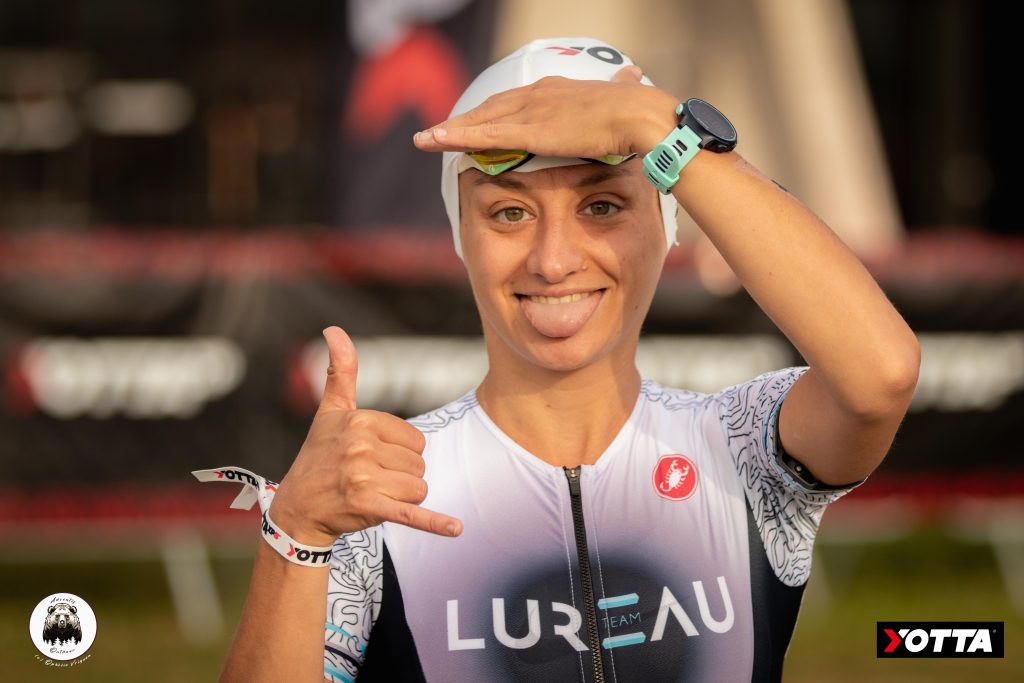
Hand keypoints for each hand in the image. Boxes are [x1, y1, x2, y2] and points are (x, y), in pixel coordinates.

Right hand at [270, 327, 462, 545]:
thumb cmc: (319, 456)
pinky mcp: (369, 507)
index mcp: (360, 421)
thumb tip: (333, 329)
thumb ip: (340, 371)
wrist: (297, 508)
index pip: (416, 440)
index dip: (400, 453)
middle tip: (369, 479)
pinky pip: (411, 514)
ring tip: (373, 494)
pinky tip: (456, 528)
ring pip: (419, 488)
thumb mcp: (330, 413)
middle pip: (419, 464)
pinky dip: (434, 523)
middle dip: (401, 476)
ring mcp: (364, 478)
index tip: (371, 457)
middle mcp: (361, 447)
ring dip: (403, 497)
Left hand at [412, 65, 677, 158]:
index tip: (480, 120)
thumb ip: (620, 91)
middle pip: (492, 108)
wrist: (639, 116)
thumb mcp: (625, 96)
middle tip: (441, 131)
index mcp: (559, 90)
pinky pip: (483, 135)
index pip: (517, 101)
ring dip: (451, 130)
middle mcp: (539, 94)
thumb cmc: (638, 112)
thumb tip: (632, 77)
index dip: (495, 111)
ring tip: (426, 139)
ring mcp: (531, 111)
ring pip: (481, 120)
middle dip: (466, 119)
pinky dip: (456, 137)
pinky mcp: (528, 130)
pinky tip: (435, 140)